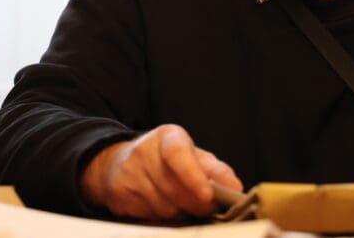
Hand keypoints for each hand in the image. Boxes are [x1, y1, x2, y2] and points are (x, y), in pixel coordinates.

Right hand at [80, 124, 242, 219]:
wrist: (121, 163)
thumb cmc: (167, 161)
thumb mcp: (193, 156)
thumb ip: (215, 170)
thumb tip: (234, 186)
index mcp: (168, 136)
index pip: (178, 154)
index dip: (194, 177)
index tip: (209, 196)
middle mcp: (144, 151)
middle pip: (174, 188)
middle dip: (195, 203)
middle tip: (207, 207)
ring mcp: (128, 172)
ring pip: (163, 206)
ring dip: (179, 212)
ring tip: (181, 203)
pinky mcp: (119, 193)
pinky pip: (148, 215)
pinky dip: (161, 217)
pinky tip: (162, 206)